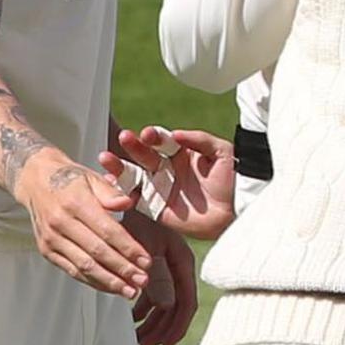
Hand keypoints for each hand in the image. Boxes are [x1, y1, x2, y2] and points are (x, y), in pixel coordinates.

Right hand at [15, 150, 151, 298]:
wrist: (36, 180)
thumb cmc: (70, 179)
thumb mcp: (92, 177)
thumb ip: (111, 192)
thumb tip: (127, 204)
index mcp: (75, 202)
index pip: (107, 231)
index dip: (128, 249)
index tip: (146, 262)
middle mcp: (60, 222)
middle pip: (97, 252)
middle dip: (122, 270)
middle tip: (142, 281)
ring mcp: (51, 239)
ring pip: (84, 266)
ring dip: (109, 282)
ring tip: (130, 291)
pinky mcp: (47, 250)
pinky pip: (72, 270)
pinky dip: (93, 281)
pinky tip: (110, 287)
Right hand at [101, 126, 237, 238]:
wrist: (238, 210)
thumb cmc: (233, 179)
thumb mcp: (222, 152)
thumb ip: (200, 140)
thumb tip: (176, 133)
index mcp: (180, 152)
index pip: (162, 141)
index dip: (154, 136)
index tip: (148, 134)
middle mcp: (167, 168)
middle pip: (145, 155)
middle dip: (134, 146)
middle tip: (124, 138)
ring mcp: (160, 187)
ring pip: (135, 174)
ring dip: (119, 167)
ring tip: (106, 158)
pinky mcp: (156, 207)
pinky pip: (135, 199)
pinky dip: (121, 192)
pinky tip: (109, 184)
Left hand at [127, 216, 199, 344]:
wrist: (125, 195)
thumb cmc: (137, 214)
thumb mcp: (148, 245)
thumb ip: (158, 274)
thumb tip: (166, 306)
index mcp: (181, 260)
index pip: (186, 301)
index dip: (177, 325)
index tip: (167, 344)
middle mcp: (176, 266)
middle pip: (175, 308)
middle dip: (162, 330)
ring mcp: (164, 268)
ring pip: (163, 305)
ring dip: (152, 324)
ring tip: (138, 340)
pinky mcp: (151, 267)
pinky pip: (152, 296)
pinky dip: (143, 311)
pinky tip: (132, 320)